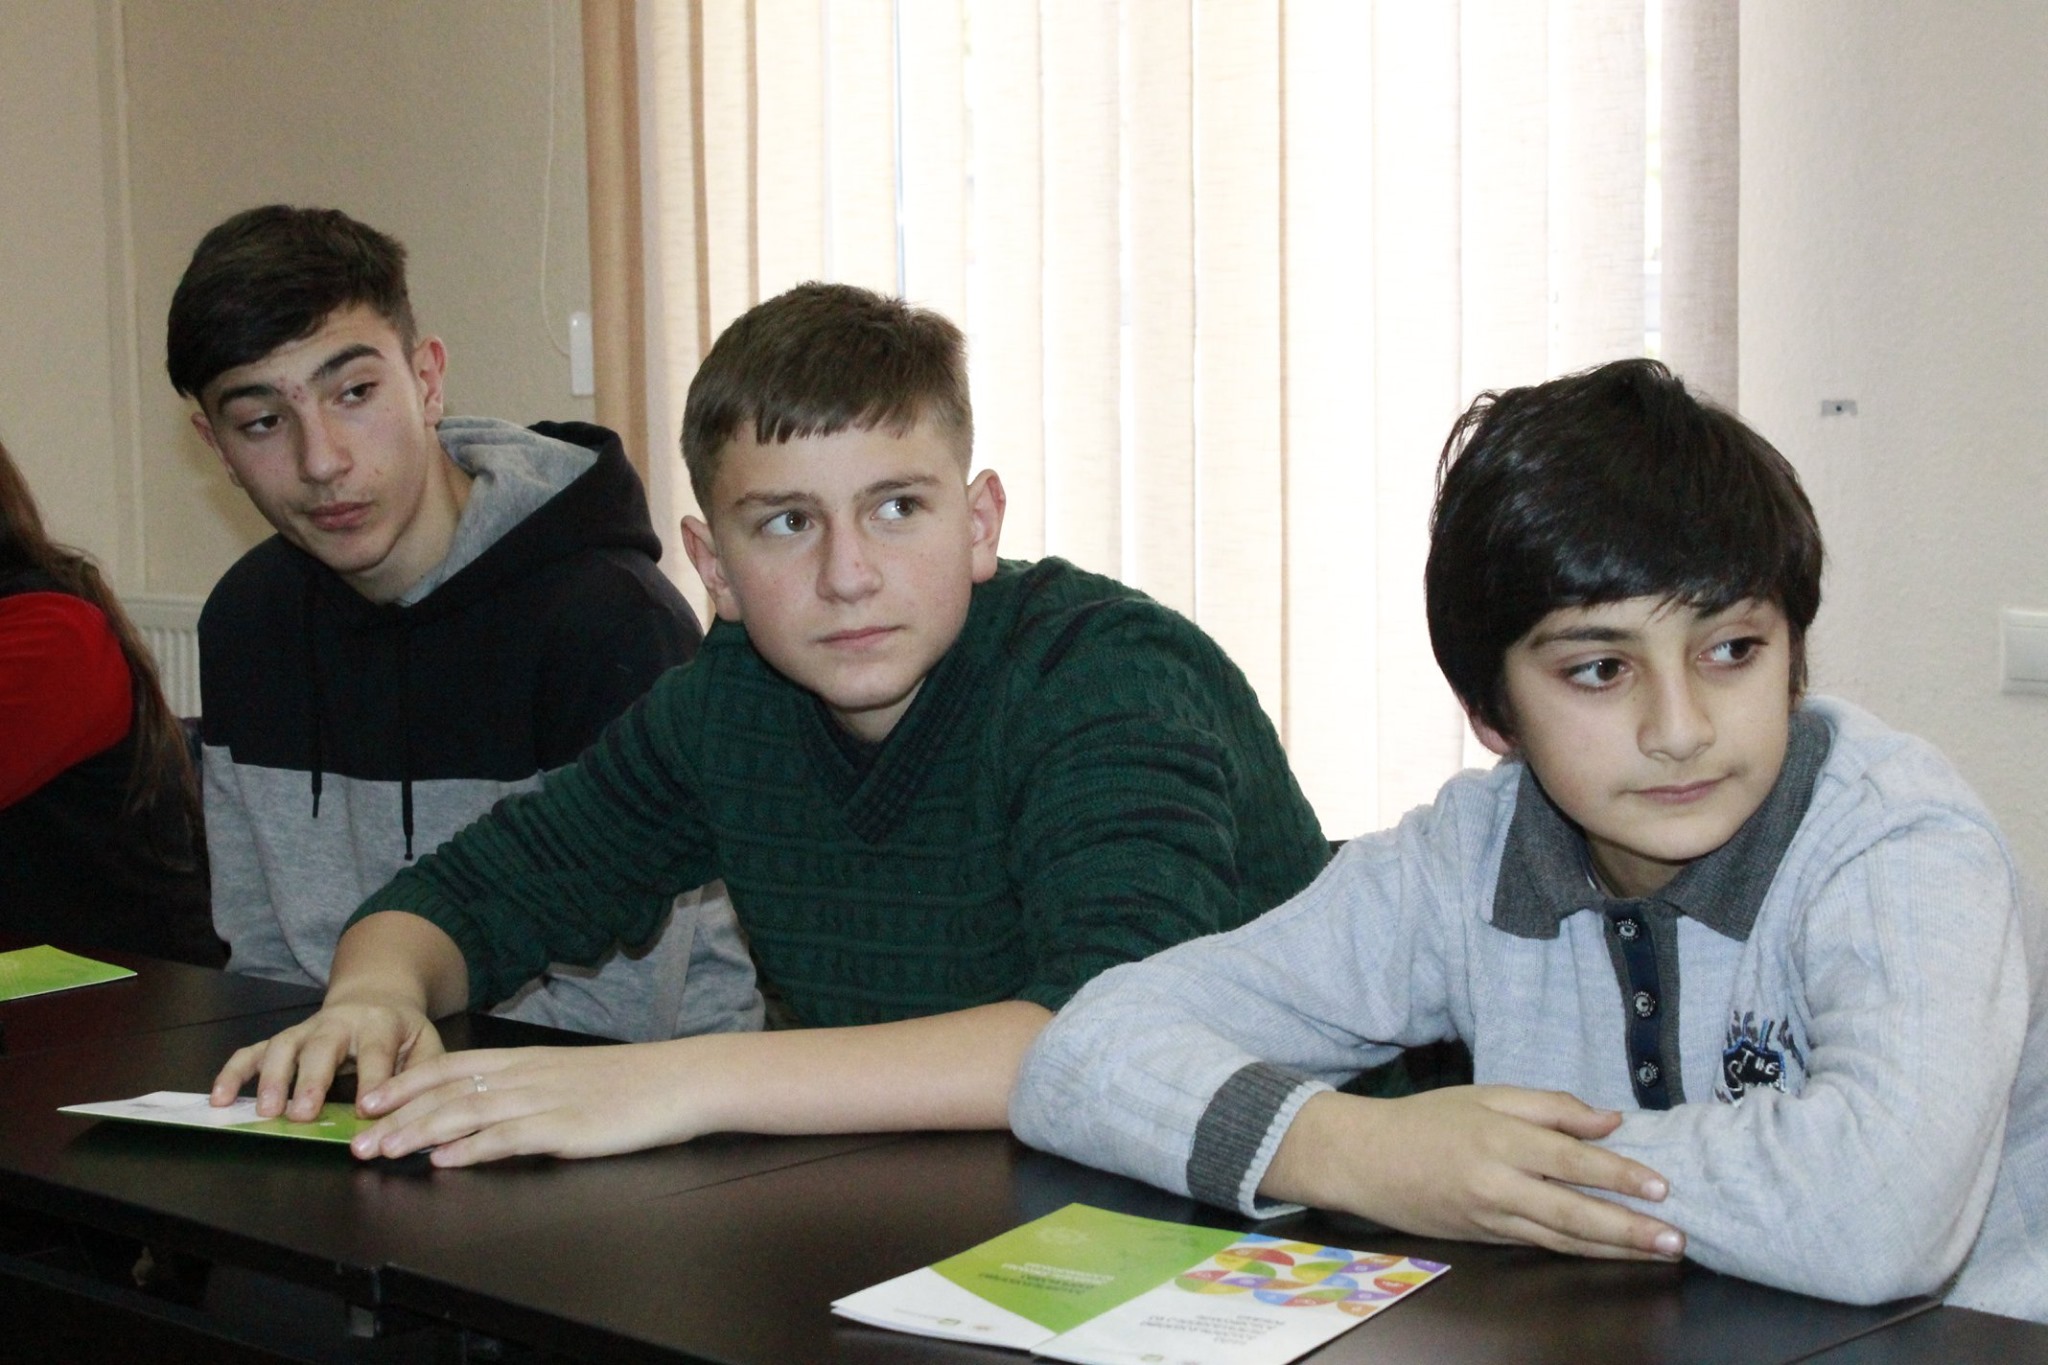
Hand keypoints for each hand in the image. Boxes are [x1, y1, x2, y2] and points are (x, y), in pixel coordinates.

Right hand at [211, 997, 442, 1121]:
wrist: (377, 998)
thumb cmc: (402, 1033)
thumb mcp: (426, 1045)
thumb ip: (424, 1075)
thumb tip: (421, 1112)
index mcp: (380, 1024)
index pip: (375, 1052)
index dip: (370, 1080)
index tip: (364, 1110)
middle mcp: (339, 1023)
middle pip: (322, 1047)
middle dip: (311, 1080)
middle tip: (302, 1114)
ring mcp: (307, 1029)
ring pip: (284, 1047)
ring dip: (272, 1079)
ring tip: (266, 1112)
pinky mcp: (284, 1040)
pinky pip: (253, 1052)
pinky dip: (234, 1073)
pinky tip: (220, 1098)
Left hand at [349, 1042, 702, 1165]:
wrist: (681, 1079)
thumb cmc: (632, 1082)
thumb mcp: (573, 1075)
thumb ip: (531, 1087)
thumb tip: (487, 1108)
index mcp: (529, 1060)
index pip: (454, 1067)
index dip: (407, 1083)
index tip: (371, 1101)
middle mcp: (529, 1076)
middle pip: (449, 1092)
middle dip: (398, 1115)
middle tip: (359, 1137)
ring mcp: (546, 1101)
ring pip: (469, 1113)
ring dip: (420, 1133)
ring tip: (385, 1150)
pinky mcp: (567, 1129)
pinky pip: (509, 1138)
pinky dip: (472, 1149)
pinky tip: (446, 1161)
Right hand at [1263, 1085, 1684, 1260]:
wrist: (1364, 1159)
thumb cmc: (1426, 1119)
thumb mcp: (1484, 1094)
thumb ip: (1549, 1105)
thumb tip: (1608, 1120)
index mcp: (1498, 1138)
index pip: (1569, 1160)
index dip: (1617, 1174)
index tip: (1660, 1185)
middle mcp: (1496, 1183)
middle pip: (1573, 1211)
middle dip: (1628, 1228)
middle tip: (1675, 1238)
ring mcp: (1490, 1217)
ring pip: (1562, 1239)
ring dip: (1615, 1249)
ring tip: (1658, 1252)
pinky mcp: (1484, 1239)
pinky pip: (1542, 1246)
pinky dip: (1581, 1252)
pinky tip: (1612, 1254)